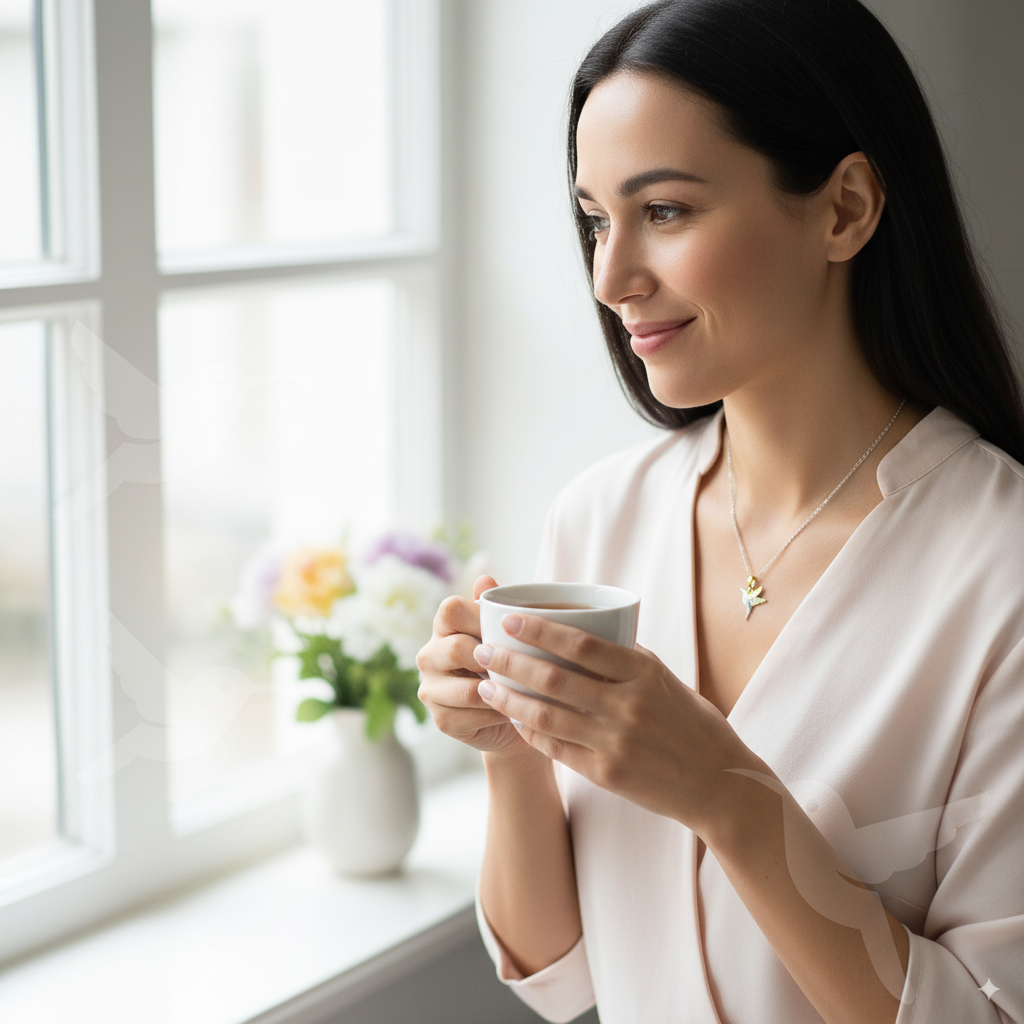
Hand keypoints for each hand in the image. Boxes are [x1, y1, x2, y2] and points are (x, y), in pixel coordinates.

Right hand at [416, 576, 540, 759]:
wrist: (513, 716)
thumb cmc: (511, 666)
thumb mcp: (509, 635)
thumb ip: (496, 609)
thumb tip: (486, 578)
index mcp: (444, 628)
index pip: (451, 609)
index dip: (479, 616)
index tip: (508, 628)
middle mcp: (429, 656)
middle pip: (456, 647)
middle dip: (493, 657)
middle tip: (520, 664)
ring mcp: (430, 689)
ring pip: (467, 688)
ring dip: (500, 691)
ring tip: (522, 690)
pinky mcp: (441, 719)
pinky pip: (472, 715)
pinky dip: (498, 714)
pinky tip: (514, 711)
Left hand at [473, 612, 765, 836]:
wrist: (718, 784)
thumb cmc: (692, 724)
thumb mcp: (665, 680)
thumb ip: (626, 660)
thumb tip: (580, 636)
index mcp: (644, 673)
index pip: (582, 643)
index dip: (540, 630)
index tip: (510, 620)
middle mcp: (628, 705)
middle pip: (554, 678)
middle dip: (511, 662)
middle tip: (483, 651)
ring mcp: (615, 741)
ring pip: (546, 715)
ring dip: (510, 699)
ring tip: (486, 687)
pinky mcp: (606, 773)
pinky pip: (556, 748)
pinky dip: (530, 732)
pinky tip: (514, 720)